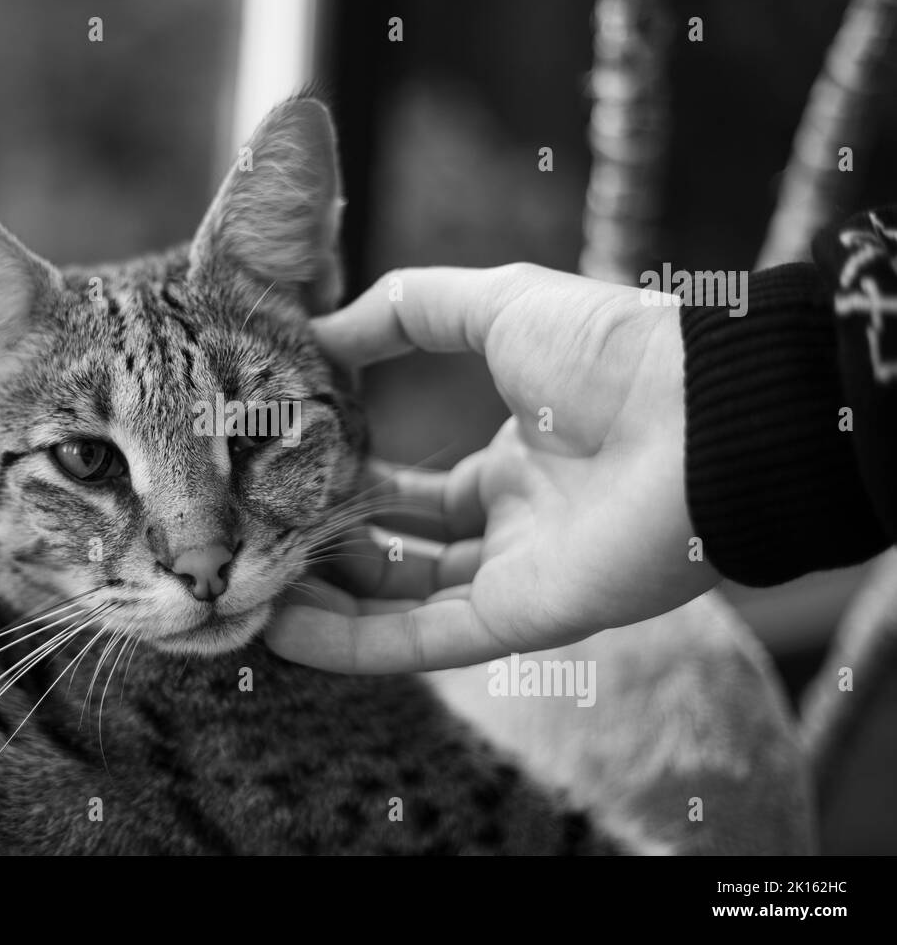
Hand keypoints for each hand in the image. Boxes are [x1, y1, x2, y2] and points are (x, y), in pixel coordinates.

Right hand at [267, 264, 719, 672]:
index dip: (348, 491)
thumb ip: (406, 310)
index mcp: (514, 464)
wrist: (700, 414)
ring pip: (402, 606)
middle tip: (255, 545)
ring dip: (327, 603)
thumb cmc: (609, 351)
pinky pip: (424, 642)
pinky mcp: (524, 621)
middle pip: (402, 556)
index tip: (280, 485)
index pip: (413, 494)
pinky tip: (285, 630)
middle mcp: (512, 528)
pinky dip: (353, 643)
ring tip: (249, 590)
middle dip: (329, 553)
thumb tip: (320, 331)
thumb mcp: (495, 305)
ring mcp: (517, 578)